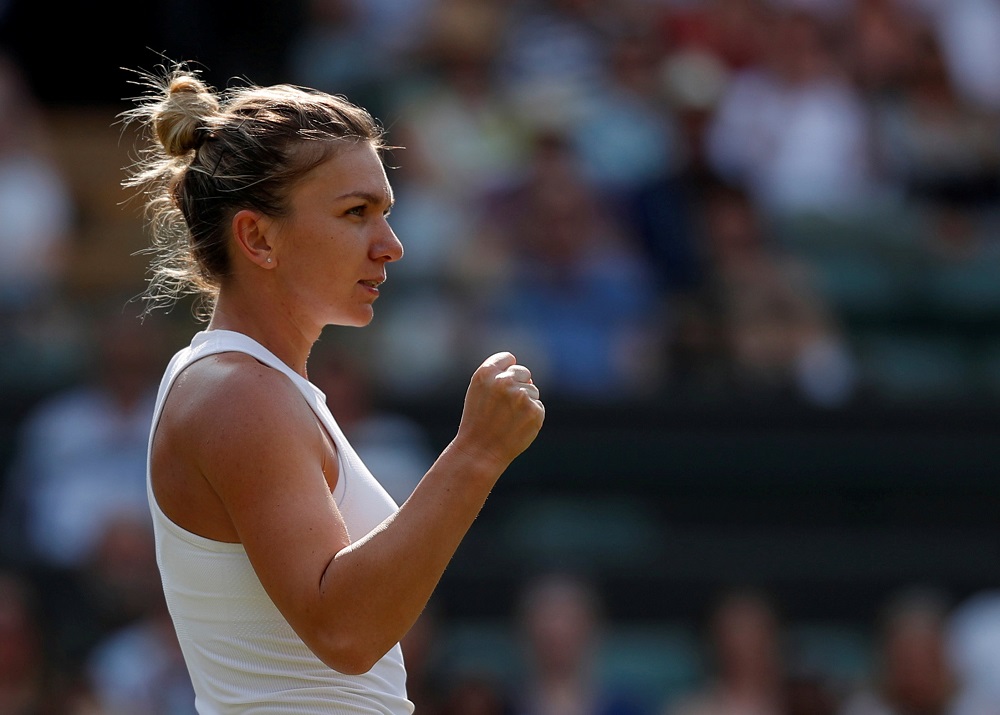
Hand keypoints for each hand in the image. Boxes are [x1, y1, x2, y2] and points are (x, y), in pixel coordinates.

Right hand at [453, 352, 544, 472]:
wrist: (480, 451)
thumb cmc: (478, 421)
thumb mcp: (478, 391)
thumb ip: (497, 375)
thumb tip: (526, 375)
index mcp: (486, 373)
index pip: (508, 358)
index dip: (507, 370)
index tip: (503, 384)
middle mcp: (504, 381)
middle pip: (524, 372)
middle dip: (519, 386)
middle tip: (505, 407)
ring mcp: (521, 396)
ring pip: (533, 391)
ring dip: (525, 403)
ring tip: (508, 419)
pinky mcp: (534, 410)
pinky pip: (538, 407)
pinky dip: (531, 417)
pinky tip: (517, 426)